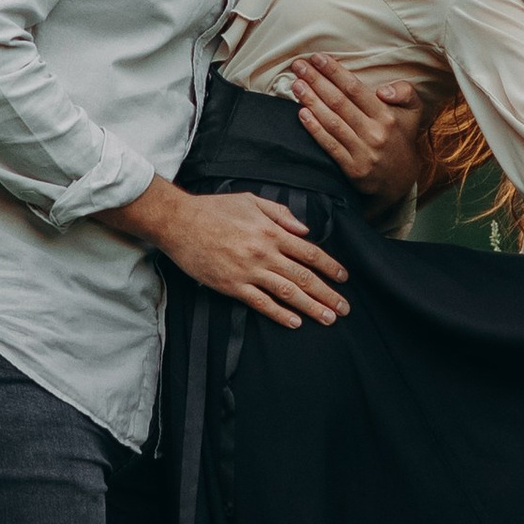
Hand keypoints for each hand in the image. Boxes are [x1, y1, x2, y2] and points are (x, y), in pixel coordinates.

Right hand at [116, 176, 349, 328]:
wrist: (178, 222)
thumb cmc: (214, 208)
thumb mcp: (251, 200)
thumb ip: (280, 214)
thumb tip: (305, 229)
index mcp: (271, 231)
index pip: (310, 252)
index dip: (330, 266)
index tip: (343, 278)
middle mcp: (264, 252)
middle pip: (304, 276)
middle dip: (327, 294)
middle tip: (344, 308)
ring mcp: (248, 270)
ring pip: (287, 292)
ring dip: (311, 307)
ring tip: (328, 319)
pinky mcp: (231, 285)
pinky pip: (261, 303)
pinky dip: (280, 314)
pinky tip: (295, 323)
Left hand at [288, 51, 423, 211]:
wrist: (401, 180)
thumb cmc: (401, 136)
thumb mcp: (413, 111)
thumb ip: (404, 92)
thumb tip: (383, 90)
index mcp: (387, 116)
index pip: (355, 89)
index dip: (335, 72)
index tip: (318, 58)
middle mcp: (375, 133)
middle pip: (339, 103)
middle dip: (316, 81)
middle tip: (299, 66)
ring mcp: (363, 152)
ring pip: (332, 122)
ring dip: (311, 101)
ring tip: (296, 85)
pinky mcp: (352, 168)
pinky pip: (330, 145)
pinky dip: (314, 129)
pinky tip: (302, 114)